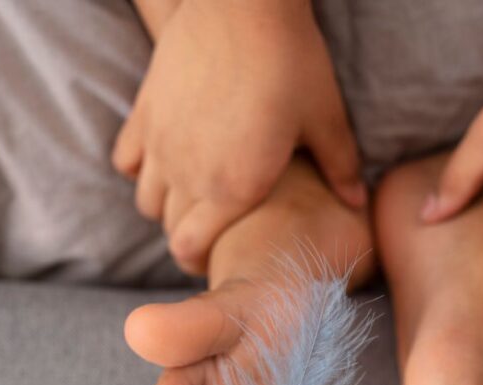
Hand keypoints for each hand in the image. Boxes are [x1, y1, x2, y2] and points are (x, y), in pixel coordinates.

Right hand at [112, 0, 363, 274]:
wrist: (242, 4)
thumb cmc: (292, 62)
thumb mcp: (326, 119)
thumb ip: (340, 169)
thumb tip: (357, 204)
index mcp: (233, 188)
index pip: (193, 248)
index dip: (200, 260)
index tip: (214, 258)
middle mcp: (188, 173)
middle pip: (170, 229)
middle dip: (188, 237)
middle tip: (209, 231)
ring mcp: (159, 142)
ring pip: (146, 199)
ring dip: (166, 205)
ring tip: (191, 196)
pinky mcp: (144, 112)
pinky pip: (126, 160)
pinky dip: (141, 167)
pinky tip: (166, 156)